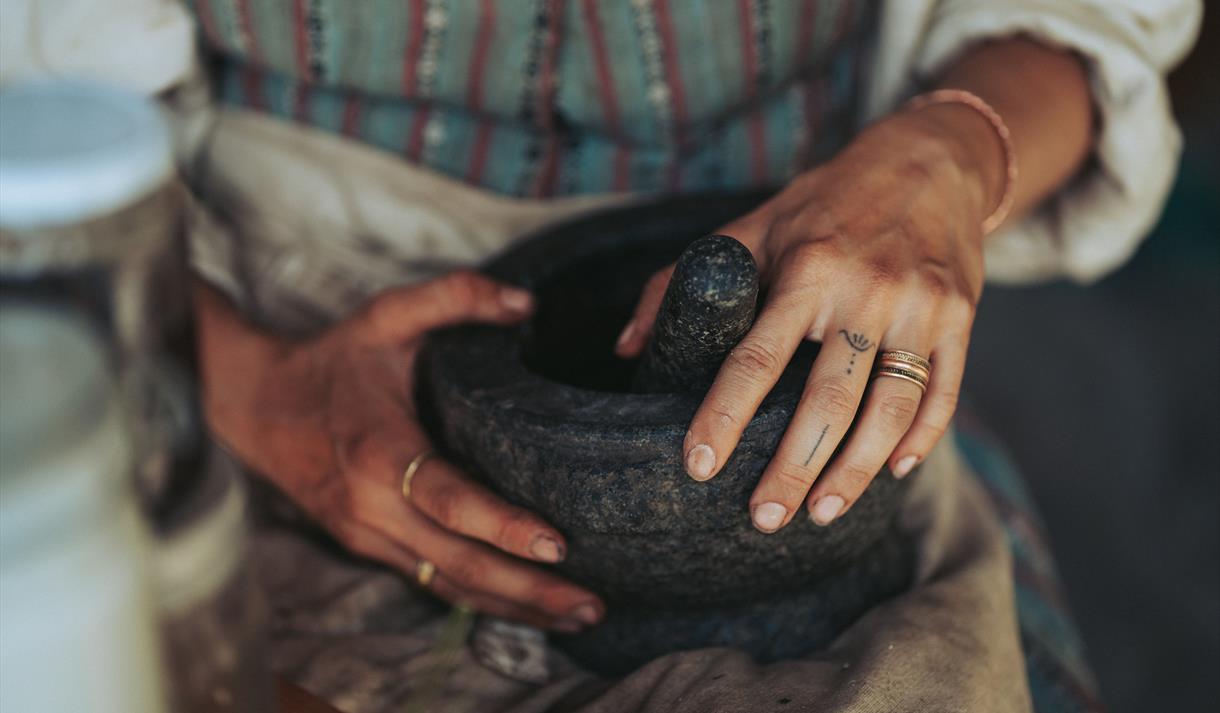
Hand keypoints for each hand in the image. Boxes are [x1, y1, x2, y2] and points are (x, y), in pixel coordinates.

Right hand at [199, 271, 603, 631]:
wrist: (252, 405)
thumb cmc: (330, 360)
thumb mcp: (386, 315)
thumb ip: (454, 297)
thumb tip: (525, 304)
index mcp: (378, 450)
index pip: (448, 500)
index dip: (502, 526)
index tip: (557, 544)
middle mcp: (371, 506)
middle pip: (458, 563)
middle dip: (528, 590)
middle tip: (592, 604)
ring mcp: (368, 535)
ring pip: (448, 585)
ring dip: (514, 607)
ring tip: (578, 615)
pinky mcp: (370, 547)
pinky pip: (432, 581)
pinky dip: (483, 600)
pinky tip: (529, 607)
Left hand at [617, 105, 1001, 532]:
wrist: (927, 161)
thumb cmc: (824, 205)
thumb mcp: (749, 226)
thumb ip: (680, 282)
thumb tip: (625, 351)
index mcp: (806, 269)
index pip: (754, 358)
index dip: (723, 417)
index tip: (698, 467)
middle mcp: (865, 290)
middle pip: (826, 400)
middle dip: (792, 469)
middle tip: (763, 518)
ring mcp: (919, 307)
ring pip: (890, 410)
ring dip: (855, 472)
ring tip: (821, 513)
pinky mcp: (960, 318)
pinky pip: (942, 394)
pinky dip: (919, 441)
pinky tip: (892, 473)